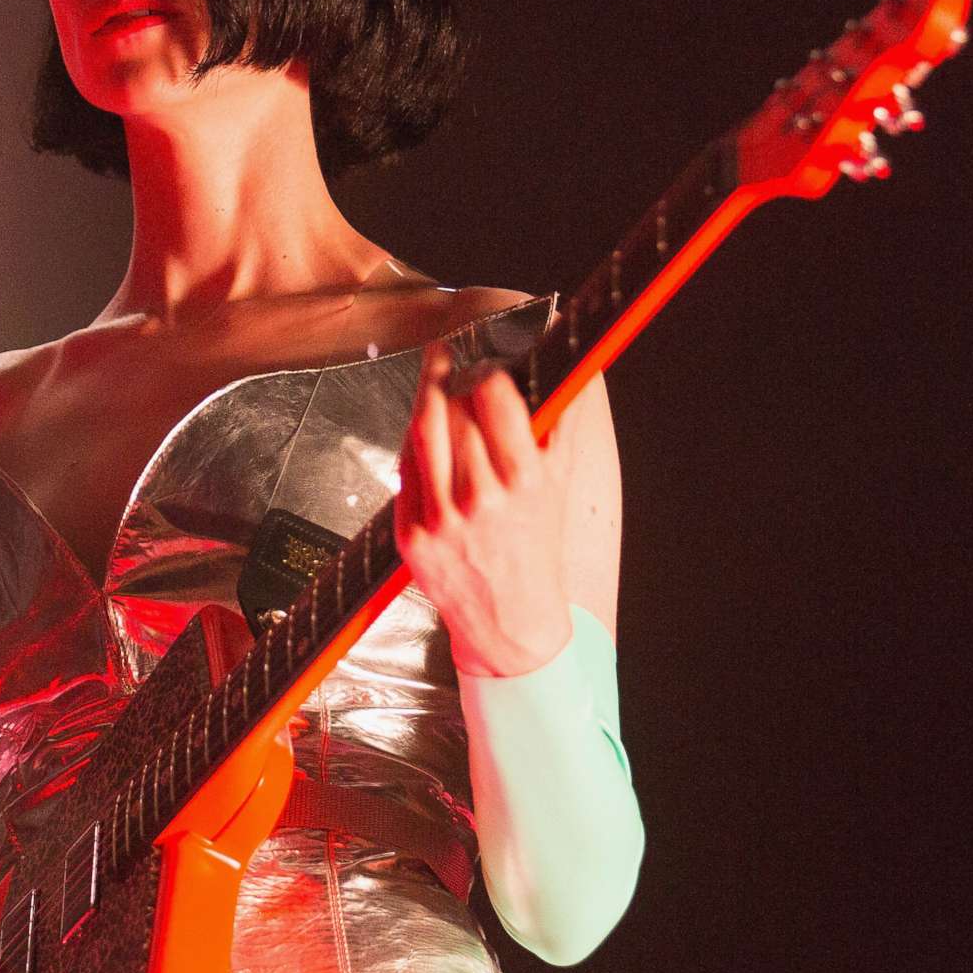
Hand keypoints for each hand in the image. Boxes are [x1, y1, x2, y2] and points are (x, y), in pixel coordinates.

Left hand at [394, 344, 573, 677]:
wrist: (510, 621)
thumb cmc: (536, 548)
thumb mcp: (557, 486)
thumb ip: (558, 425)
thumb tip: (565, 369)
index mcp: (524, 482)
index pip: (494, 399)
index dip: (486, 366)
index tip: (485, 352)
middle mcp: (479, 498)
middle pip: (454, 408)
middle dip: (455, 373)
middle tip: (456, 351)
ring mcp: (440, 516)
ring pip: (423, 430)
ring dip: (428, 392)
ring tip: (436, 371)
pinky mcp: (411, 531)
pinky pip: (406, 466)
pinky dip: (415, 438)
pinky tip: (426, 423)